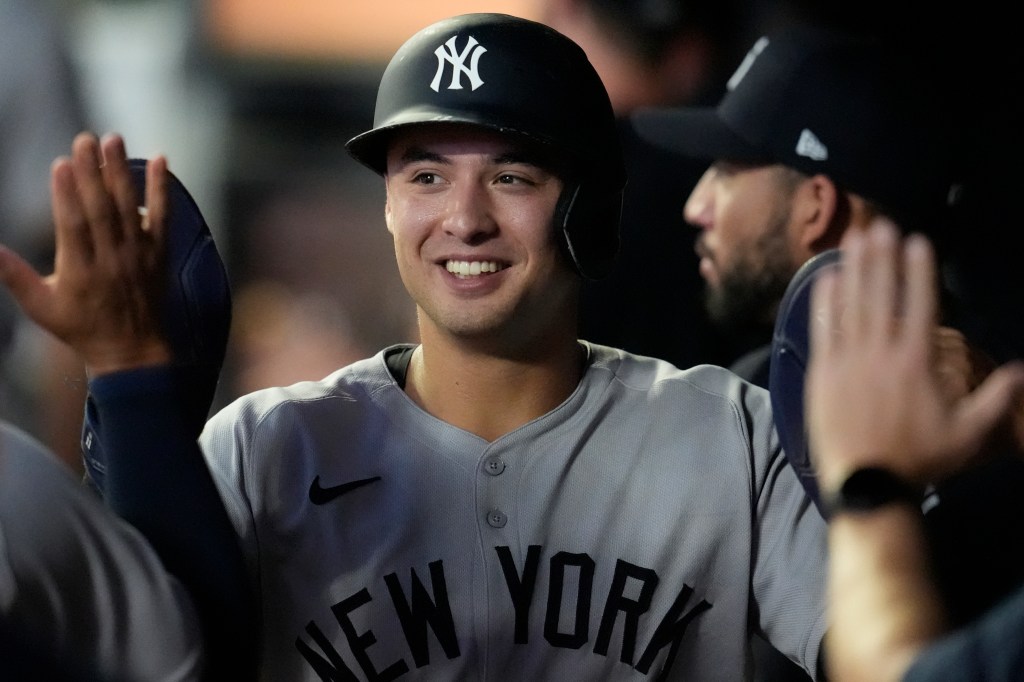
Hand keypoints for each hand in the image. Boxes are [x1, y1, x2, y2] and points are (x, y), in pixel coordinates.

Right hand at [0, 132, 171, 375]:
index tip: (60, 163)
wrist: (131, 351)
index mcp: (79, 271)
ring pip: (130, 208)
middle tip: (85, 139)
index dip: (66, 195)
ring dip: (121, 172)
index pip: (73, 226)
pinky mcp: (159, 254)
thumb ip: (14, 274)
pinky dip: (161, 189)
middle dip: (92, 173)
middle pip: (101, 210)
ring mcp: (138, 255)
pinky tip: (160, 160)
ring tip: (114, 139)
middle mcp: (111, 260)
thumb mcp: (40, 306)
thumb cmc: (80, 328)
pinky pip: (163, 218)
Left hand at [806, 219, 1023, 492]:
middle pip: (881, 295)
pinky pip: (823, 329)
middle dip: (882, 258)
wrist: (866, 483)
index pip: (920, 306)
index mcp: (917, 364)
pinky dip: (824, 302)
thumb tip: (1021, 370)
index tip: (918, 242)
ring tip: (853, 239)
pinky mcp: (822, 372)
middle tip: (880, 225)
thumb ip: (995, 399)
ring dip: (853, 269)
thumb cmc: (920, 459)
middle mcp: (881, 354)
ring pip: (850, 305)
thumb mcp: (968, 434)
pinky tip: (825, 277)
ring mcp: (848, 361)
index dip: (918, 271)